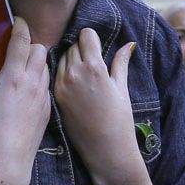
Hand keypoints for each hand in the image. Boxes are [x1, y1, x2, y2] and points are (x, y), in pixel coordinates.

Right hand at [0, 17, 50, 184]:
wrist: (6, 168)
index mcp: (13, 78)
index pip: (23, 41)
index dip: (20, 26)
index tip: (16, 21)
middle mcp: (32, 84)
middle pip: (40, 50)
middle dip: (30, 44)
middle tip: (14, 47)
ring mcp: (43, 98)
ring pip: (47, 67)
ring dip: (37, 61)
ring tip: (21, 67)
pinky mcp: (48, 112)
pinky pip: (47, 86)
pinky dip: (40, 80)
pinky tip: (26, 90)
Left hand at [54, 28, 137, 174]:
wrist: (105, 150)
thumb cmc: (119, 120)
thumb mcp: (122, 88)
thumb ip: (121, 62)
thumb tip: (129, 44)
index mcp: (95, 67)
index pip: (85, 35)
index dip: (92, 38)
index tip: (97, 46)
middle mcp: (75, 72)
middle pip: (73, 45)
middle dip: (82, 48)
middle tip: (91, 61)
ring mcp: (62, 84)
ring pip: (62, 57)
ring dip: (71, 59)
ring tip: (83, 73)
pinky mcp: (55, 96)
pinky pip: (55, 73)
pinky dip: (63, 72)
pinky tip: (74, 83)